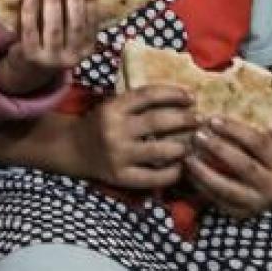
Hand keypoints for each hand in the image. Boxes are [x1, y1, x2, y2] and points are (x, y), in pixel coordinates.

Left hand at [0, 0, 95, 95]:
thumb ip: (75, 16)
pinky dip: (29, 12)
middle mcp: (72, 57)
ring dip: (53, 2)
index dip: (90, 1)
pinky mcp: (29, 56)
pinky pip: (29, 31)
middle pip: (75, 25)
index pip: (92, 23)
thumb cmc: (51, 44)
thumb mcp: (69, 36)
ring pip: (54, 28)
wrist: (27, 71)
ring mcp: (50, 59)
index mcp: (87, 49)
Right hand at [79, 86, 197, 189]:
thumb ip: (138, 103)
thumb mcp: (112, 107)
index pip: (149, 95)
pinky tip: (181, 167)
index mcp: (112, 108)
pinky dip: (173, 173)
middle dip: (186, 119)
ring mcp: (118, 154)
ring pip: (161, 150)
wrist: (71, 149)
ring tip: (194, 144)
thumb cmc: (99, 125)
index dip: (174, 94)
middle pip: (158, 121)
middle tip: (200, 120)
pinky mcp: (120, 176)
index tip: (191, 97)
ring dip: (184, 147)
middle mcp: (114, 130)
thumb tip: (182, 99)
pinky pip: (154, 176)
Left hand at [185, 116, 271, 218]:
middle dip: (218, 148)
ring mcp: (256, 203)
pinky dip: (198, 185)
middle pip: (243, 165)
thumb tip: (210, 115)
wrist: (267, 195)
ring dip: (203, 170)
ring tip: (186, 156)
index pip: (259, 143)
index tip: (213, 119)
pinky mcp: (238, 213)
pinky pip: (215, 198)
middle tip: (197, 135)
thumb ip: (242, 137)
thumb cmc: (257, 163)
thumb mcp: (259, 151)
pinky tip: (186, 172)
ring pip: (226, 186)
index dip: (235, 130)